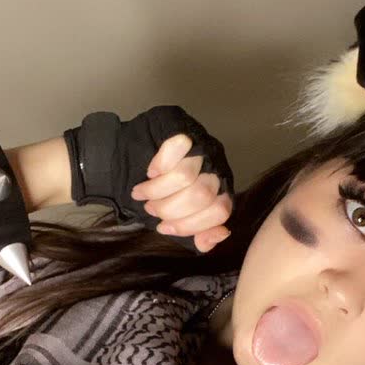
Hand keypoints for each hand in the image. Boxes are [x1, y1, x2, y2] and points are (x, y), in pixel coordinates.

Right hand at [130, 132, 233, 252]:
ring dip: (157, 191)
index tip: (164, 228)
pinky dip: (160, 164)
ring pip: (185, 176)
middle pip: (201, 195)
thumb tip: (221, 234)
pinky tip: (151, 171)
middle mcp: (217, 167)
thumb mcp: (184, 214)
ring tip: (142, 195)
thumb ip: (200, 231)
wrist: (143, 150)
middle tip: (151, 209)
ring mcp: (202, 147)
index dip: (190, 225)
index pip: (220, 212)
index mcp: (222, 189)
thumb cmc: (167, 189)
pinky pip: (177, 147)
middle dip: (169, 209)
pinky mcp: (185, 129)